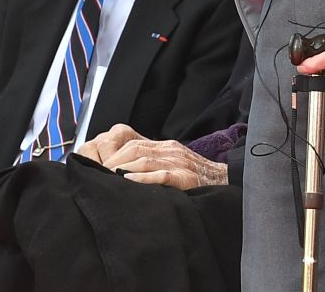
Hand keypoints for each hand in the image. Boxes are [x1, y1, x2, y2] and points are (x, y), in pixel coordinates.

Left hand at [77, 123, 227, 188]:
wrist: (229, 182)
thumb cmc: (198, 179)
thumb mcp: (174, 164)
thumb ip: (152, 163)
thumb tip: (122, 171)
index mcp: (165, 146)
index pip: (132, 141)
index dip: (112, 152)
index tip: (97, 164)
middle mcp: (170, 150)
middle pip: (134, 149)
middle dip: (112, 161)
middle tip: (95, 174)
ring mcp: (179, 162)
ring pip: (144, 159)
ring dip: (121, 168)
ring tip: (105, 177)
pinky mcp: (187, 177)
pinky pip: (162, 175)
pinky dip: (142, 178)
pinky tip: (127, 181)